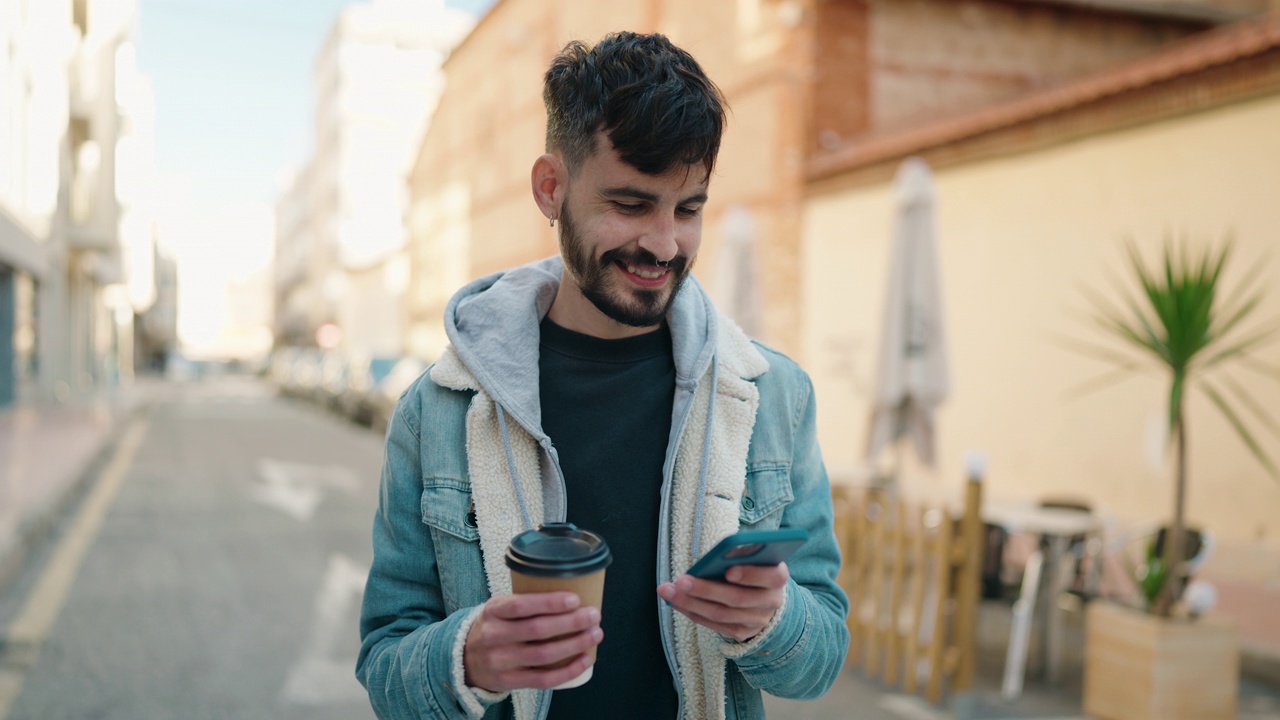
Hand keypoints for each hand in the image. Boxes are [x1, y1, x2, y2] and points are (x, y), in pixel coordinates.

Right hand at [463, 592, 602, 692]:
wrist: (464, 659)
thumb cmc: (495, 626)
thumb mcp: (500, 608)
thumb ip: (526, 602)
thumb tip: (572, 597)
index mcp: (493, 611)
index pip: (522, 605)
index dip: (550, 603)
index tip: (575, 599)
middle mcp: (495, 636)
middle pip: (537, 630)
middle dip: (571, 622)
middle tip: (594, 615)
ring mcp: (501, 661)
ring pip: (543, 655)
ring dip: (574, 644)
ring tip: (595, 634)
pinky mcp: (509, 681)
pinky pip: (543, 679)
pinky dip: (568, 670)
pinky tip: (585, 660)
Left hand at [656, 562, 787, 641]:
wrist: (767, 600)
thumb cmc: (754, 570)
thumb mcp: (756, 559)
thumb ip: (742, 555)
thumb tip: (715, 555)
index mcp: (778, 577)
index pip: (772, 577)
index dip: (751, 574)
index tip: (729, 570)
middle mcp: (771, 602)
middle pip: (738, 598)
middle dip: (706, 589)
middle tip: (681, 580)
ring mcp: (756, 621)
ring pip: (721, 614)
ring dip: (691, 602)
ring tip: (668, 590)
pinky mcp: (741, 633)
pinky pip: (713, 624)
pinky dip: (691, 611)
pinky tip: (674, 600)